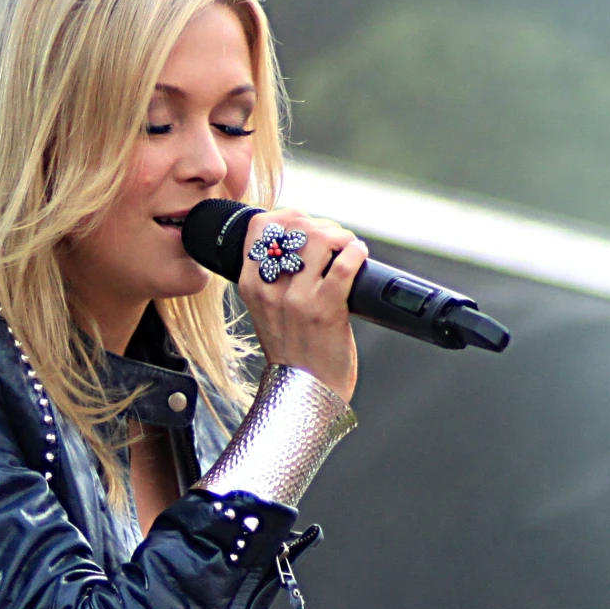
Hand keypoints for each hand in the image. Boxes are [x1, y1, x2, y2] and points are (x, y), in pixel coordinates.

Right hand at [235, 209, 366, 401]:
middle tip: (334, 240)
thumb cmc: (292, 353)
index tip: (305, 224)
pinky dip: (356, 252)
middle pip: (294, 226)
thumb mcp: (267, 312)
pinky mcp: (325, 310)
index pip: (259, 227)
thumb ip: (274, 280)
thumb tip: (301, 243)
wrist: (302, 393)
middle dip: (321, 224)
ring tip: (347, 248)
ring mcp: (297, 299)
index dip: (288, 215)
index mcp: (251, 286)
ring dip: (340, 236)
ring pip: (319, 239)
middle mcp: (270, 290)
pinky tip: (359, 256)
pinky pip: (344, 264)